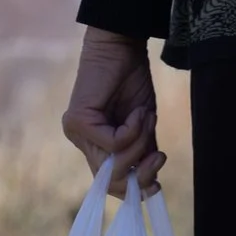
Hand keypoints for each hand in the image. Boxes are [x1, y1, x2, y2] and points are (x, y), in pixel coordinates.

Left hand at [61, 26, 164, 197]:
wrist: (122, 46)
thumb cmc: (133, 82)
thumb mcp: (144, 127)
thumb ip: (143, 153)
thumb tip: (150, 188)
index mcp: (95, 145)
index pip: (110, 183)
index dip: (134, 189)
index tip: (157, 184)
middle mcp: (81, 141)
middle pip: (111, 180)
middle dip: (141, 172)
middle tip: (158, 155)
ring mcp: (76, 132)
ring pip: (113, 164)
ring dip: (140, 145)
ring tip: (147, 120)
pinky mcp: (78, 121)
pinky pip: (113, 144)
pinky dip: (133, 130)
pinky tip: (138, 112)